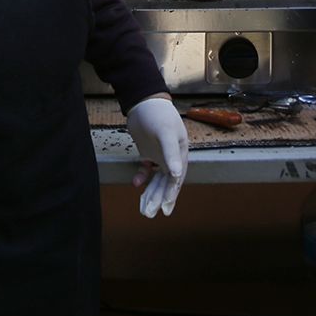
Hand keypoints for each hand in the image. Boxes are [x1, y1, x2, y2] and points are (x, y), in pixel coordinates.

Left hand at [125, 95, 187, 217]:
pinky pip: (146, 170)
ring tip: (143, 207)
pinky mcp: (148, 152)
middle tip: (150, 213)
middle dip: (159, 198)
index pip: (177, 179)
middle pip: (166, 182)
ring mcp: (160, 155)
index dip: (171, 194)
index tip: (165, 208)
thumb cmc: (158, 115)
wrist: (143, 101)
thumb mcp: (165, 133)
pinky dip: (142, 177)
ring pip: (156, 179)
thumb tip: (176, 175)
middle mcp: (172, 157)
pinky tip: (136, 183)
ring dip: (150, 192)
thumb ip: (171, 153)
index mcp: (180, 153)